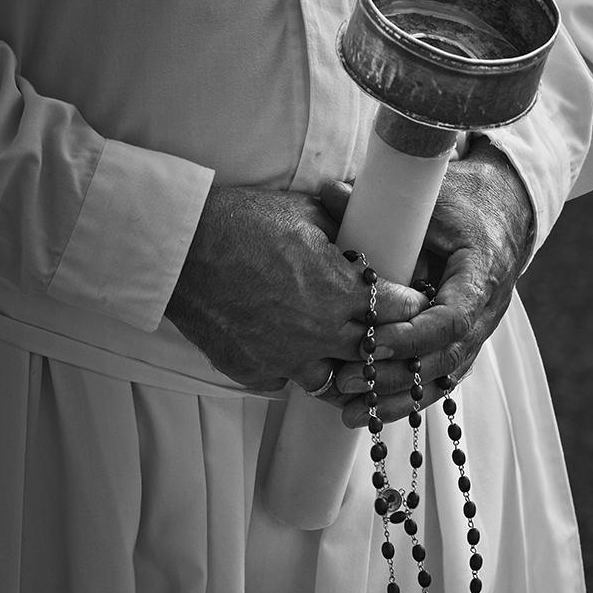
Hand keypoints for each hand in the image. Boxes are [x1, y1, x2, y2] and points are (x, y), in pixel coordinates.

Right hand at [165, 184, 427, 393]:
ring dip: (339, 362)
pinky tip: (290, 348)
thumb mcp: (304, 211)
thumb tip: (365, 226)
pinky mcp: (254, 372)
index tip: (411, 298)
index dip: (410, 302)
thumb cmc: (241, 222)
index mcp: (341, 292)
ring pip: (335, 379)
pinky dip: (294, 367)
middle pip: (376, 351)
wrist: (180, 249)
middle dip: (383, 337)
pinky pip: (288, 381)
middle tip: (382, 325)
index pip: (403, 310)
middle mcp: (321, 334)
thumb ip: (343, 227)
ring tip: (336, 344)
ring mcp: (287, 360)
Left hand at [320, 137, 533, 425]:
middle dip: (394, 374)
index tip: (370, 342)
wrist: (502, 215)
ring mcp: (478, 332)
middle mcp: (486, 311)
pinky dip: (408, 399)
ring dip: (397, 398)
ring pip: (442, 378)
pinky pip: (439, 380)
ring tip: (350, 412)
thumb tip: (328, 192)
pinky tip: (372, 414)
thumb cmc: (462, 203)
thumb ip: (381, 204)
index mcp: (480, 273)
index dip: (412, 336)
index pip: (453, 319)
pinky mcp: (464, 344)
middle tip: (346, 380)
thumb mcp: (429, 198)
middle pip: (445, 358)